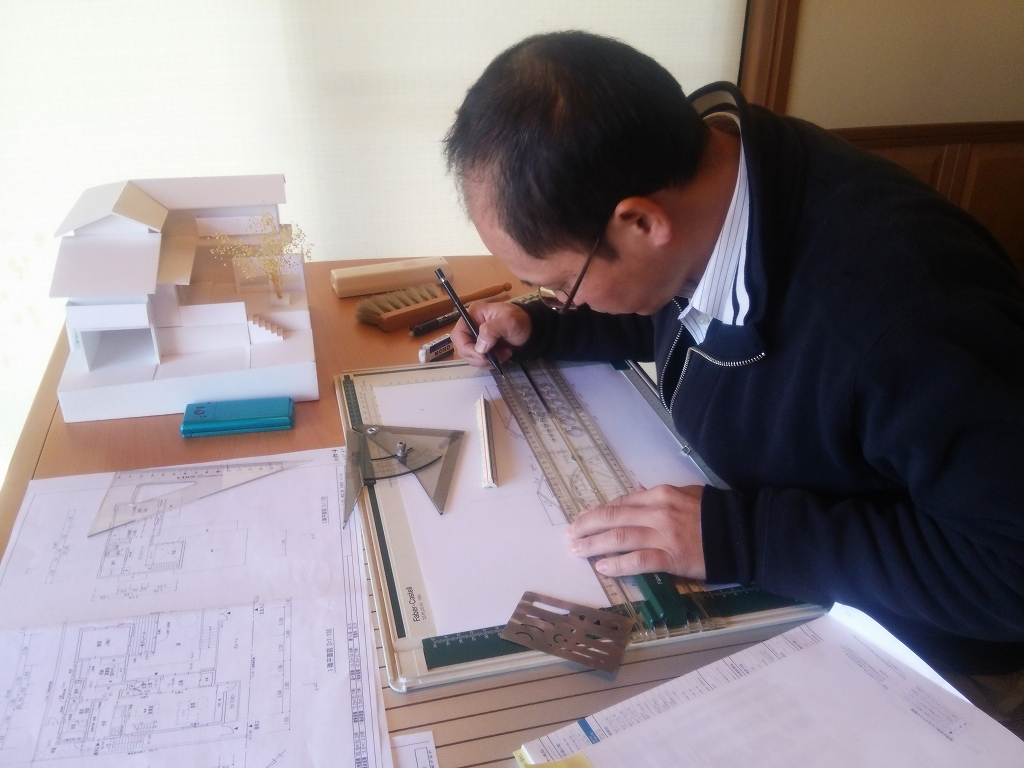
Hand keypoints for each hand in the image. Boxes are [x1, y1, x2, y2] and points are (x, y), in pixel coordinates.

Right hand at [451, 301, 531, 368]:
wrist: (532, 330)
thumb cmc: (520, 321)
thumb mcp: (508, 321)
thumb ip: (491, 330)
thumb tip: (480, 347)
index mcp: (473, 315)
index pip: (458, 334)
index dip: (466, 348)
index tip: (482, 355)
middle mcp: (471, 326)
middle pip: (463, 348)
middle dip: (478, 357)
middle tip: (494, 357)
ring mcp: (476, 338)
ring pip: (471, 357)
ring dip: (486, 361)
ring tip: (503, 354)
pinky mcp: (483, 348)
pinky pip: (479, 360)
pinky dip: (491, 362)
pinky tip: (503, 355)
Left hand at [566, 485, 705, 579]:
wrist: (742, 534)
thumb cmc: (716, 514)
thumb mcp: (686, 495)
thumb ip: (660, 499)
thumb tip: (635, 504)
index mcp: (660, 494)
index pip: (620, 503)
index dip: (598, 512)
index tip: (584, 519)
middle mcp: (656, 512)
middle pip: (612, 518)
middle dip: (586, 525)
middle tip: (570, 534)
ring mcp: (662, 535)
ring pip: (618, 538)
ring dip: (593, 545)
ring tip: (577, 551)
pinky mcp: (670, 558)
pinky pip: (636, 561)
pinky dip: (617, 565)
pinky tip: (603, 567)